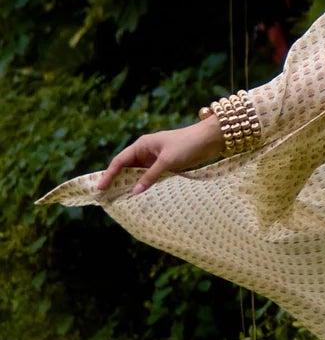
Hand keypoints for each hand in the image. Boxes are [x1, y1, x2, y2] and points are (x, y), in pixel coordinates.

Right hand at [96, 116, 224, 195]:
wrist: (209, 140)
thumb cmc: (187, 145)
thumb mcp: (167, 161)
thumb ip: (151, 177)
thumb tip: (135, 192)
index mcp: (142, 145)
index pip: (119, 161)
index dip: (108, 174)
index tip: (100, 187)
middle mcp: (145, 151)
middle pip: (126, 168)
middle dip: (116, 181)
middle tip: (106, 196)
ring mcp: (155, 159)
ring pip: (138, 173)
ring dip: (131, 184)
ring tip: (120, 199)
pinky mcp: (165, 165)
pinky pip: (150, 176)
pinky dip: (144, 185)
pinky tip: (141, 195)